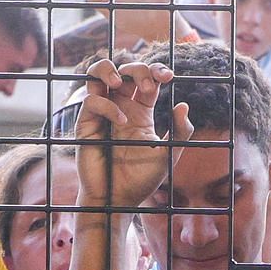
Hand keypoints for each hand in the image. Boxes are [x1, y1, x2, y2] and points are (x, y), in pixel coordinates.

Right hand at [72, 56, 183, 216]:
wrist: (118, 200)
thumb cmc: (140, 180)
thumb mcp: (167, 155)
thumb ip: (179, 132)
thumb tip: (184, 105)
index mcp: (141, 111)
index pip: (147, 80)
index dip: (156, 70)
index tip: (169, 77)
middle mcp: (121, 107)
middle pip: (124, 71)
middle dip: (138, 69)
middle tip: (150, 85)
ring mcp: (102, 114)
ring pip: (97, 75)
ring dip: (108, 69)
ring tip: (120, 81)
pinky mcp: (87, 124)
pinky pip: (92, 101)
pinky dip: (108, 106)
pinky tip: (122, 121)